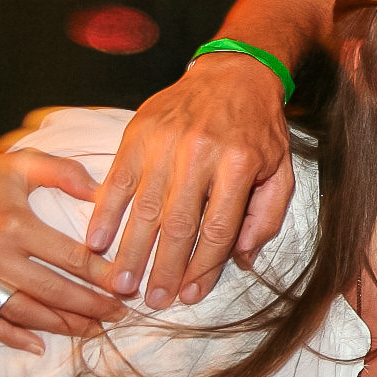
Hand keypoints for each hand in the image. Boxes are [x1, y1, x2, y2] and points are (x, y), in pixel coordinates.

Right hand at [0, 149, 121, 353]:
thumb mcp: (17, 165)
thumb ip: (62, 173)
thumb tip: (101, 192)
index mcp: (14, 225)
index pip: (72, 258)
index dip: (103, 276)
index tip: (126, 286)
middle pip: (53, 291)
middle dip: (92, 306)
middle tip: (119, 314)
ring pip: (24, 311)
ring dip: (61, 325)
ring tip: (92, 329)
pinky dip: (11, 337)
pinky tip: (37, 345)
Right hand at [86, 54, 294, 309]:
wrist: (234, 75)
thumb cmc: (260, 130)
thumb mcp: (280, 171)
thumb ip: (266, 216)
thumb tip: (242, 260)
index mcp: (241, 164)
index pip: (219, 228)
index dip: (204, 266)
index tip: (191, 294)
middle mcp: (201, 153)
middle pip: (178, 223)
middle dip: (164, 268)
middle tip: (153, 301)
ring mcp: (165, 142)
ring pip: (145, 207)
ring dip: (131, 251)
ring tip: (122, 284)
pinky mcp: (138, 133)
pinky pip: (117, 180)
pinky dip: (104, 213)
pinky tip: (96, 242)